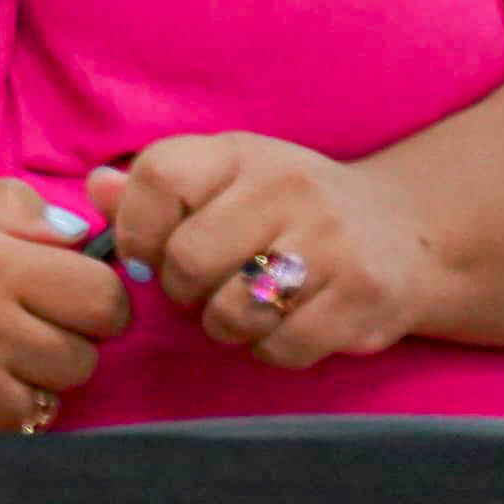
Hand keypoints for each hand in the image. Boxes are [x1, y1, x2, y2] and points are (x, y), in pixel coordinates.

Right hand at [0, 177, 129, 435]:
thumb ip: (10, 203)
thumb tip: (81, 234)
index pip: (102, 296)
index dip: (94, 294)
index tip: (65, 292)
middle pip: (87, 355)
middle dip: (65, 338)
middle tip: (22, 323)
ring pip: (54, 399)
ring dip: (32, 380)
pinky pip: (11, 430)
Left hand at [89, 137, 444, 370]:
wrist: (409, 232)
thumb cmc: (291, 207)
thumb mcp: (227, 177)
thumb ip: (155, 186)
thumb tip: (94, 188)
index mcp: (242, 153)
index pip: (160, 177)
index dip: (135, 226)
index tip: (145, 253)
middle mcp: (289, 189)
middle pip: (188, 259)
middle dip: (180, 289)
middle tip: (199, 288)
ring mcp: (331, 245)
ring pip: (232, 312)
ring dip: (223, 326)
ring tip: (239, 308)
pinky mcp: (364, 299)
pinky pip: (281, 348)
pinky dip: (269, 350)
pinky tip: (282, 327)